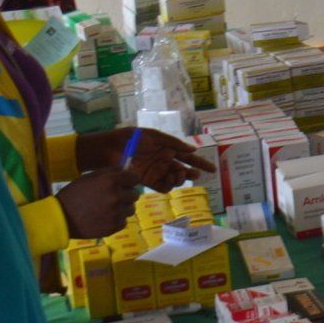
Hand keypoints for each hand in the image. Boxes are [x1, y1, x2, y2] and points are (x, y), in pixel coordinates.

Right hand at [55, 168, 138, 239]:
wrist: (61, 218)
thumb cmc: (74, 194)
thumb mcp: (89, 178)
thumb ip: (110, 172)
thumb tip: (128, 168)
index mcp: (110, 181)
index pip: (135, 178)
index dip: (131, 179)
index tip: (127, 182)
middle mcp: (116, 196)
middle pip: (135, 194)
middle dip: (126, 194)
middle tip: (113, 196)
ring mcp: (116, 213)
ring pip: (131, 208)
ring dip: (122, 207)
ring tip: (107, 208)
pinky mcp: (113, 226)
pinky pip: (123, 221)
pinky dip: (116, 219)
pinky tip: (103, 217)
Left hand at [79, 126, 213, 192]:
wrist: (111, 149)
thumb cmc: (131, 138)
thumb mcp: (154, 135)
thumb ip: (173, 143)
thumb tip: (192, 149)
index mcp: (167, 149)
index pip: (187, 157)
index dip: (200, 163)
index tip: (212, 170)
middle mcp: (164, 161)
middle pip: (183, 170)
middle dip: (191, 173)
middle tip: (194, 174)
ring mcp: (156, 172)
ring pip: (175, 180)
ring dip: (180, 179)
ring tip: (178, 174)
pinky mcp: (147, 181)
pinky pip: (163, 187)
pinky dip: (169, 186)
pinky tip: (169, 180)